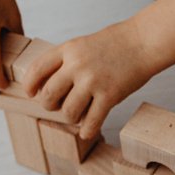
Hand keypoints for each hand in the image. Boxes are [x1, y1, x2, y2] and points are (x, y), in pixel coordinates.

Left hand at [21, 19, 160, 139]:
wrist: (144, 42)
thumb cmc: (116, 43)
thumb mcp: (83, 44)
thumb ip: (66, 61)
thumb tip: (49, 85)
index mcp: (68, 50)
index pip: (37, 69)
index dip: (30, 85)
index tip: (31, 93)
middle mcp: (77, 65)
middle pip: (49, 95)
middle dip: (49, 105)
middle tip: (56, 106)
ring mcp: (93, 81)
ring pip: (68, 112)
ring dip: (70, 117)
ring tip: (78, 115)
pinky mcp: (110, 96)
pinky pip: (92, 121)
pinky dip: (87, 130)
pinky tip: (86, 132)